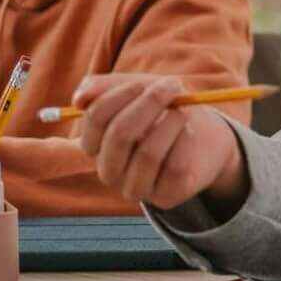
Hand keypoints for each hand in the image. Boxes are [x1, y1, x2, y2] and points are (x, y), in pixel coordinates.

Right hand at [72, 72, 248, 213]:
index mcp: (95, 145)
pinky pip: (174, 167)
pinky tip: (190, 132)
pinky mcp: (164, 197)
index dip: (119, 95)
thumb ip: (103, 88)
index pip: (95, 118)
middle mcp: (108, 171)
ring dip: (171, 123)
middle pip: (120, 134)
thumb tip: (79, 99)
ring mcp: (134, 188)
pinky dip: (186, 142)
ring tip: (183, 112)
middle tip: (173, 87)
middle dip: (149, 104)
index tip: (143, 83)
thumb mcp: (135, 91)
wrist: (202, 138)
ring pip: (148, 153)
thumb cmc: (161, 111)